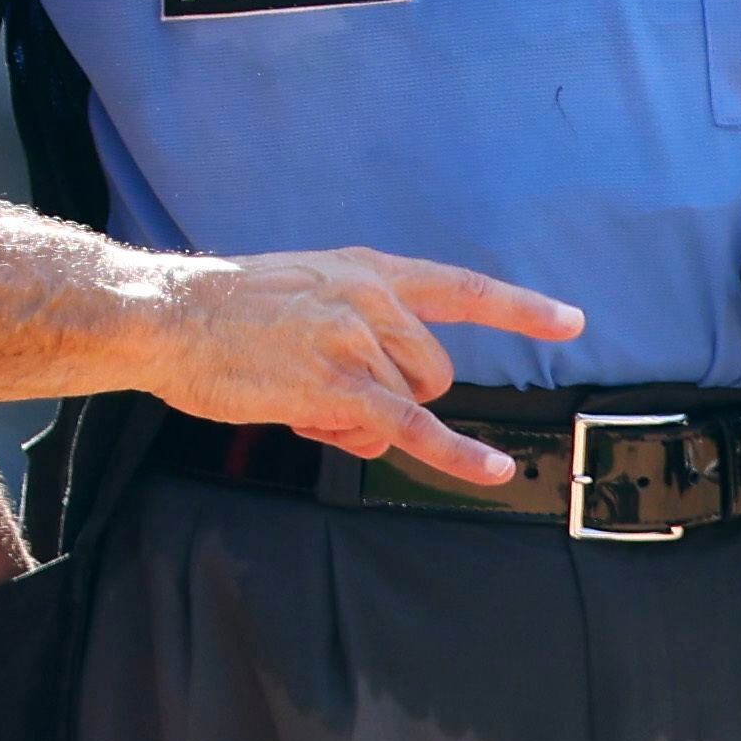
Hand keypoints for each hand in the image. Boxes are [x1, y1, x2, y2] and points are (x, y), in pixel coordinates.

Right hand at [139, 246, 580, 486]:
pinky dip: (456, 454)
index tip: (570, 320)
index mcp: (367, 268)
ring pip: (409, 404)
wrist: (169, 316)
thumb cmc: (224, 313)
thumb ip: (354, 327)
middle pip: (434, 372)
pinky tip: (494, 471)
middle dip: (395, 396)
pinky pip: (412, 429)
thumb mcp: (303, 290)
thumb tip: (378, 401)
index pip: (460, 287)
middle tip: (324, 395)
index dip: (519, 307)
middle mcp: (374, 298)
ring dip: (365, 422)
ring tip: (301, 400)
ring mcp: (361, 341)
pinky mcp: (342, 387)